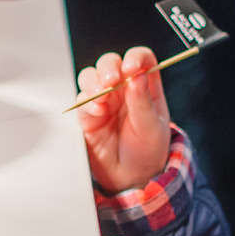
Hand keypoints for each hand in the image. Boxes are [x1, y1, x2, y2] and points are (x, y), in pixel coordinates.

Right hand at [77, 46, 172, 192]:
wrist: (131, 177)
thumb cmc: (148, 150)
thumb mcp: (152, 127)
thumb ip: (143, 102)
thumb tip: (138, 75)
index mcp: (145, 86)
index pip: (141, 59)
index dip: (135, 57)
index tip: (132, 67)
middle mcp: (123, 89)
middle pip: (111, 63)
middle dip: (108, 67)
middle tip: (111, 81)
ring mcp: (104, 100)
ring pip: (91, 77)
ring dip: (94, 82)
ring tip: (102, 96)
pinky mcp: (88, 115)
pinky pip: (82, 100)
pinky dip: (87, 102)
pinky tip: (98, 112)